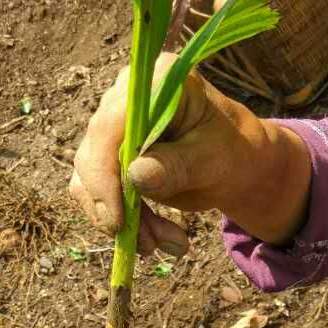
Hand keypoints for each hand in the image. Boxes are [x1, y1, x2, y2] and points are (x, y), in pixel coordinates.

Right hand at [70, 56, 311, 251]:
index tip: (118, 221)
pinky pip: (97, 195)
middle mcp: (124, 97)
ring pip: (90, 182)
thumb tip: (136, 175)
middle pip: (94, 156)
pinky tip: (157, 240)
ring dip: (124, 223)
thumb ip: (178, 165)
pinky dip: (125, 223)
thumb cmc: (233, 152)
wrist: (237, 162)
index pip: (110, 125)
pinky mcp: (109, 156)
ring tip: (168, 244)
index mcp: (155, 81)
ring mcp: (113, 127)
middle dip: (119, 209)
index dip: (104, 174)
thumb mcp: (214, 160)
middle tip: (151, 246)